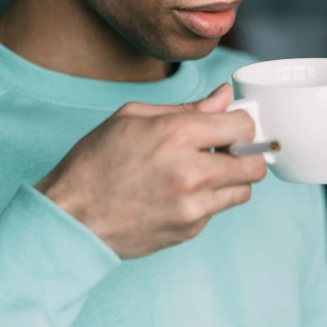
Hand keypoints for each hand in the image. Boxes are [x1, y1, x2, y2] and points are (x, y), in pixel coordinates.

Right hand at [34, 83, 265, 259]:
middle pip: (254, 163)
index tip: (231, 124)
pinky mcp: (190, 230)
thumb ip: (186, 107)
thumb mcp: (132, 117)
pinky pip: (217, 210)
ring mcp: (193, 206)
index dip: (240, 121)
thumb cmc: (95, 162)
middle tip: (225, 149)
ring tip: (202, 171)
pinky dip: (208, 199)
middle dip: (245, 152)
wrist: (71, 218)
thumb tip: (223, 96)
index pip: (243, 125)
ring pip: (244, 190)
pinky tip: (179, 192)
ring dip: (231, 178)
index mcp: (177, 134)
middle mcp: (191, 172)